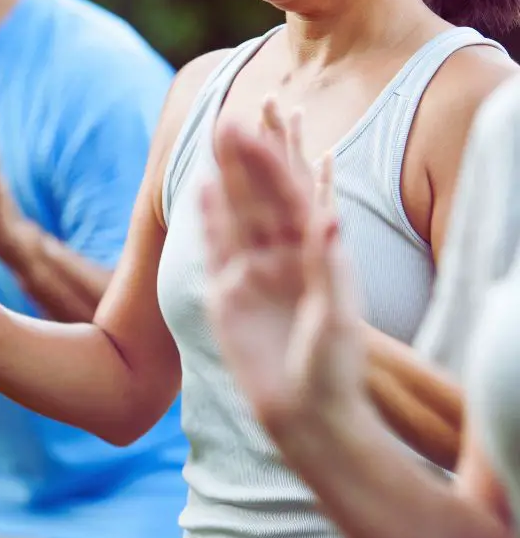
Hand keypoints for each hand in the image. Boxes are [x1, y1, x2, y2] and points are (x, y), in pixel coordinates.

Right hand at [201, 109, 364, 439]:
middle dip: (249, 158)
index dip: (278, 162)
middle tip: (230, 119)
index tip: (261, 129)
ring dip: (228, 178)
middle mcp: (287, 257)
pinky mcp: (229, 297)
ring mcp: (256, 274)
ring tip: (216, 138)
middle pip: (264, 197)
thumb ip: (329, 265)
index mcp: (318, 255)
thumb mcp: (336, 317)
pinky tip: (201, 188)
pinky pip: (217, 249)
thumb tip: (330, 214)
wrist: (306, 417)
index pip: (294, 197)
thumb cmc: (333, 370)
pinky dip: (210, 220)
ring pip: (239, 214)